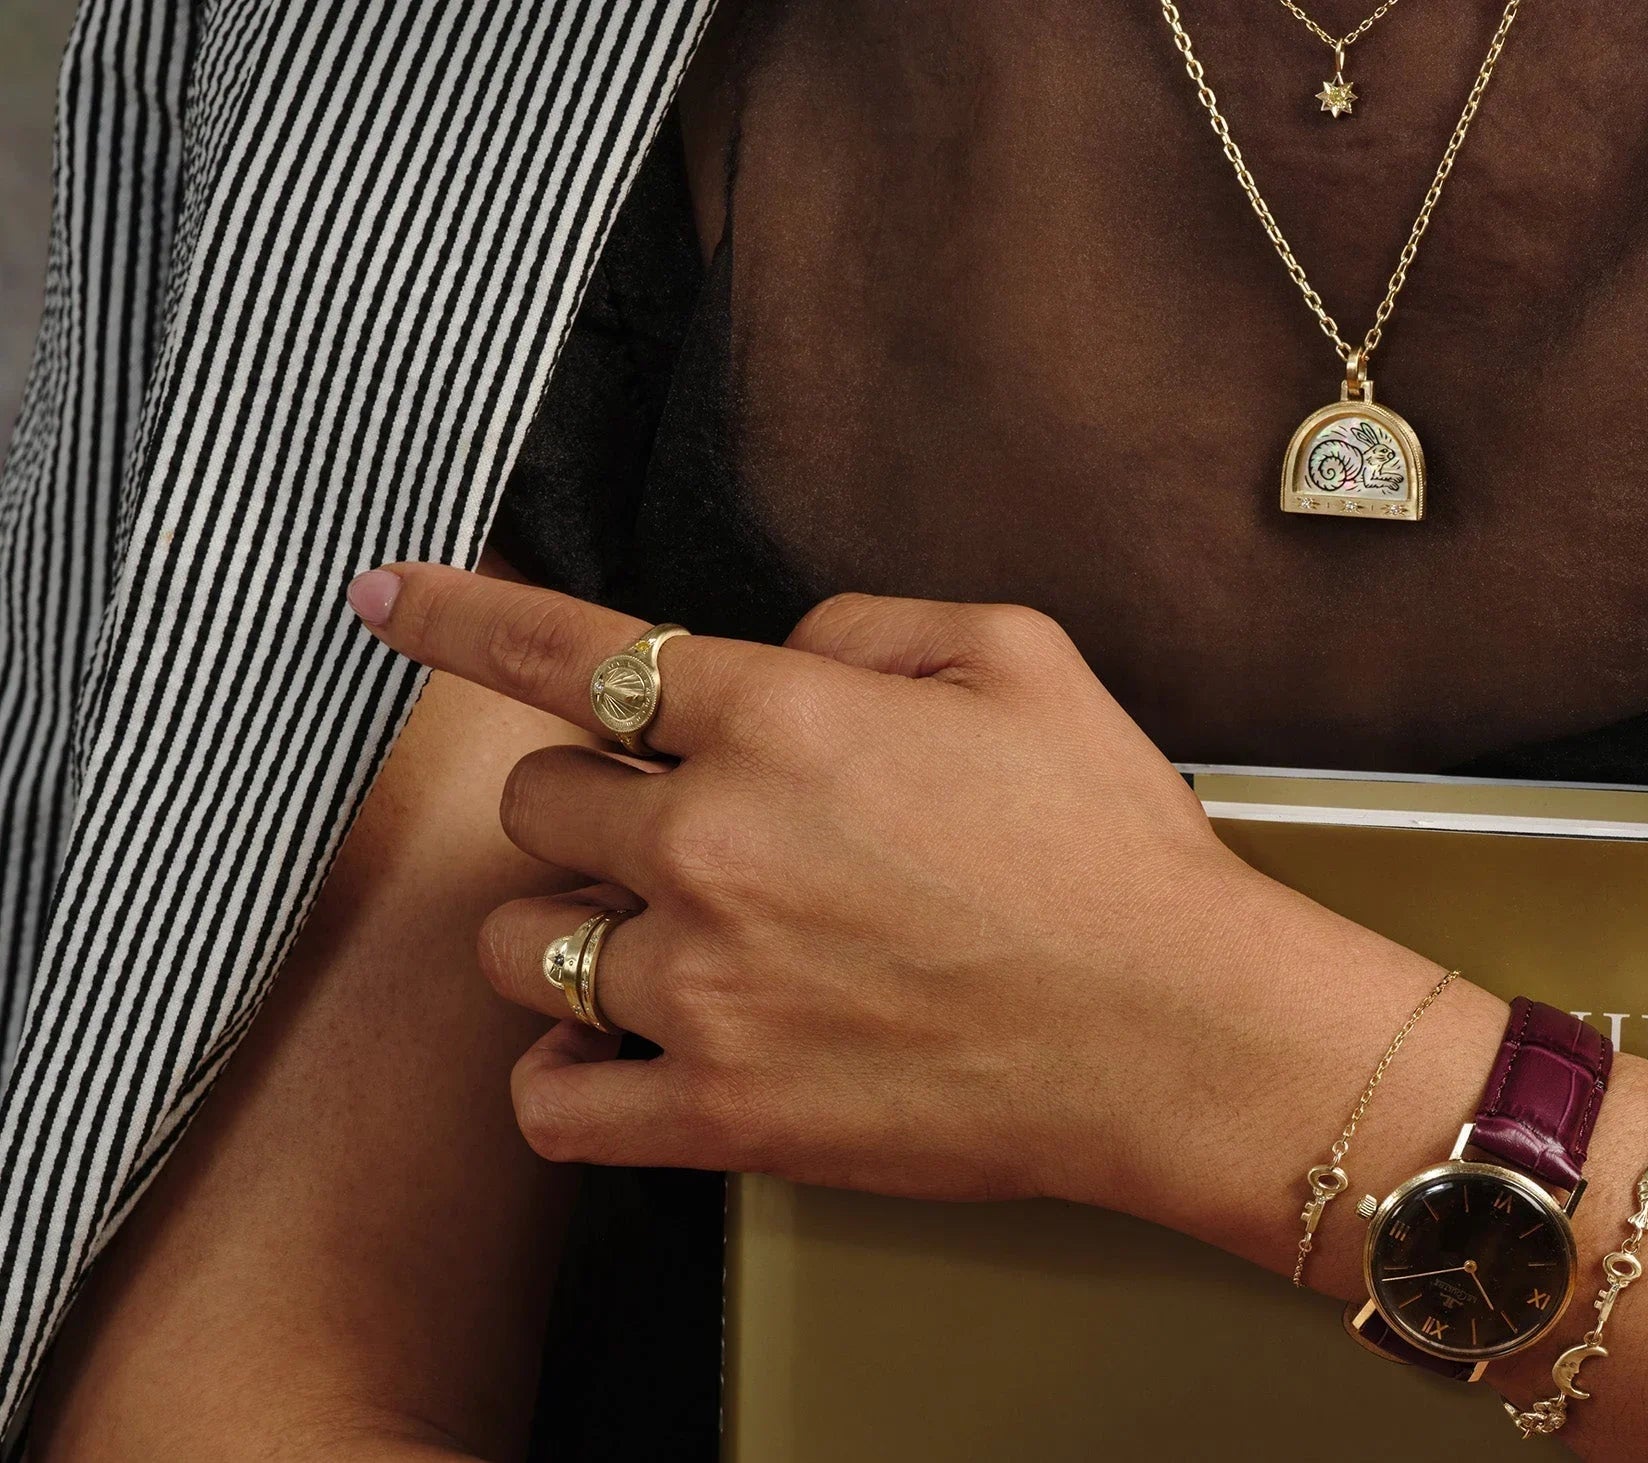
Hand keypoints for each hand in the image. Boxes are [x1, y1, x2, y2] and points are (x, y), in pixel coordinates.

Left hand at [345, 564, 1315, 1208]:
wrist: (1178, 1032)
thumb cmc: (1115, 854)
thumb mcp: (1024, 659)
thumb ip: (871, 623)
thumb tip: (780, 649)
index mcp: (783, 720)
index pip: (567, 651)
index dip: (457, 616)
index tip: (389, 601)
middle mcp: (715, 844)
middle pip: (535, 802)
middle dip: (589, 800)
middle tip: (681, 828)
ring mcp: (704, 987)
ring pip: (519, 943)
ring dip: (570, 928)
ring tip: (667, 939)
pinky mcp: (720, 1112)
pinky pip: (552, 1100)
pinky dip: (564, 1071)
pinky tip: (612, 1048)